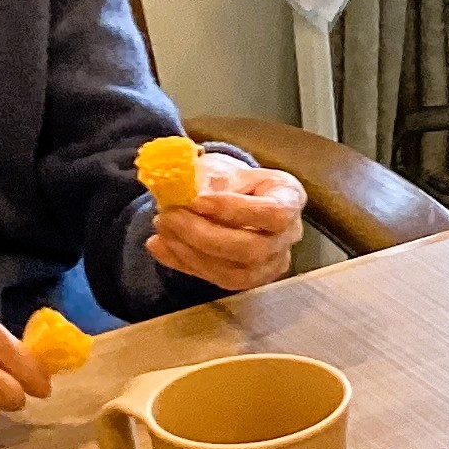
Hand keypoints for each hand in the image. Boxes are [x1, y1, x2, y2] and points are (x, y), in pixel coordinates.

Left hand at [146, 152, 306, 293]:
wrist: (225, 197)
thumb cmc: (229, 179)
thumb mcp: (218, 167)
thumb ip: (202, 179)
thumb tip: (178, 192)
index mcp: (289, 197)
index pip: (274, 213)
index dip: (235, 211)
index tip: (197, 201)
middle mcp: (288, 235)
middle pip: (252, 250)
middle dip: (203, 235)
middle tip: (167, 216)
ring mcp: (271, 263)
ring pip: (233, 273)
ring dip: (190, 252)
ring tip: (161, 227)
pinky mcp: (248, 280)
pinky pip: (216, 280)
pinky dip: (183, 263)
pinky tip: (159, 244)